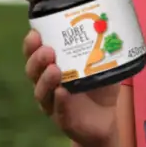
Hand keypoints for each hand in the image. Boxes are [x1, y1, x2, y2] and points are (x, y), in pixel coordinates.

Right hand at [23, 28, 120, 146]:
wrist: (105, 121)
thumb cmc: (99, 89)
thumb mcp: (103, 66)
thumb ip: (104, 50)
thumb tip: (114, 25)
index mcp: (52, 68)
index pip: (34, 54)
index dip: (31, 44)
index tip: (35, 33)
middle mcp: (47, 85)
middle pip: (33, 71)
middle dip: (37, 59)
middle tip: (48, 50)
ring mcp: (53, 103)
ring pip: (41, 91)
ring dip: (46, 79)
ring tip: (54, 70)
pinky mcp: (63, 119)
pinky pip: (58, 109)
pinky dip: (59, 100)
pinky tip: (62, 92)